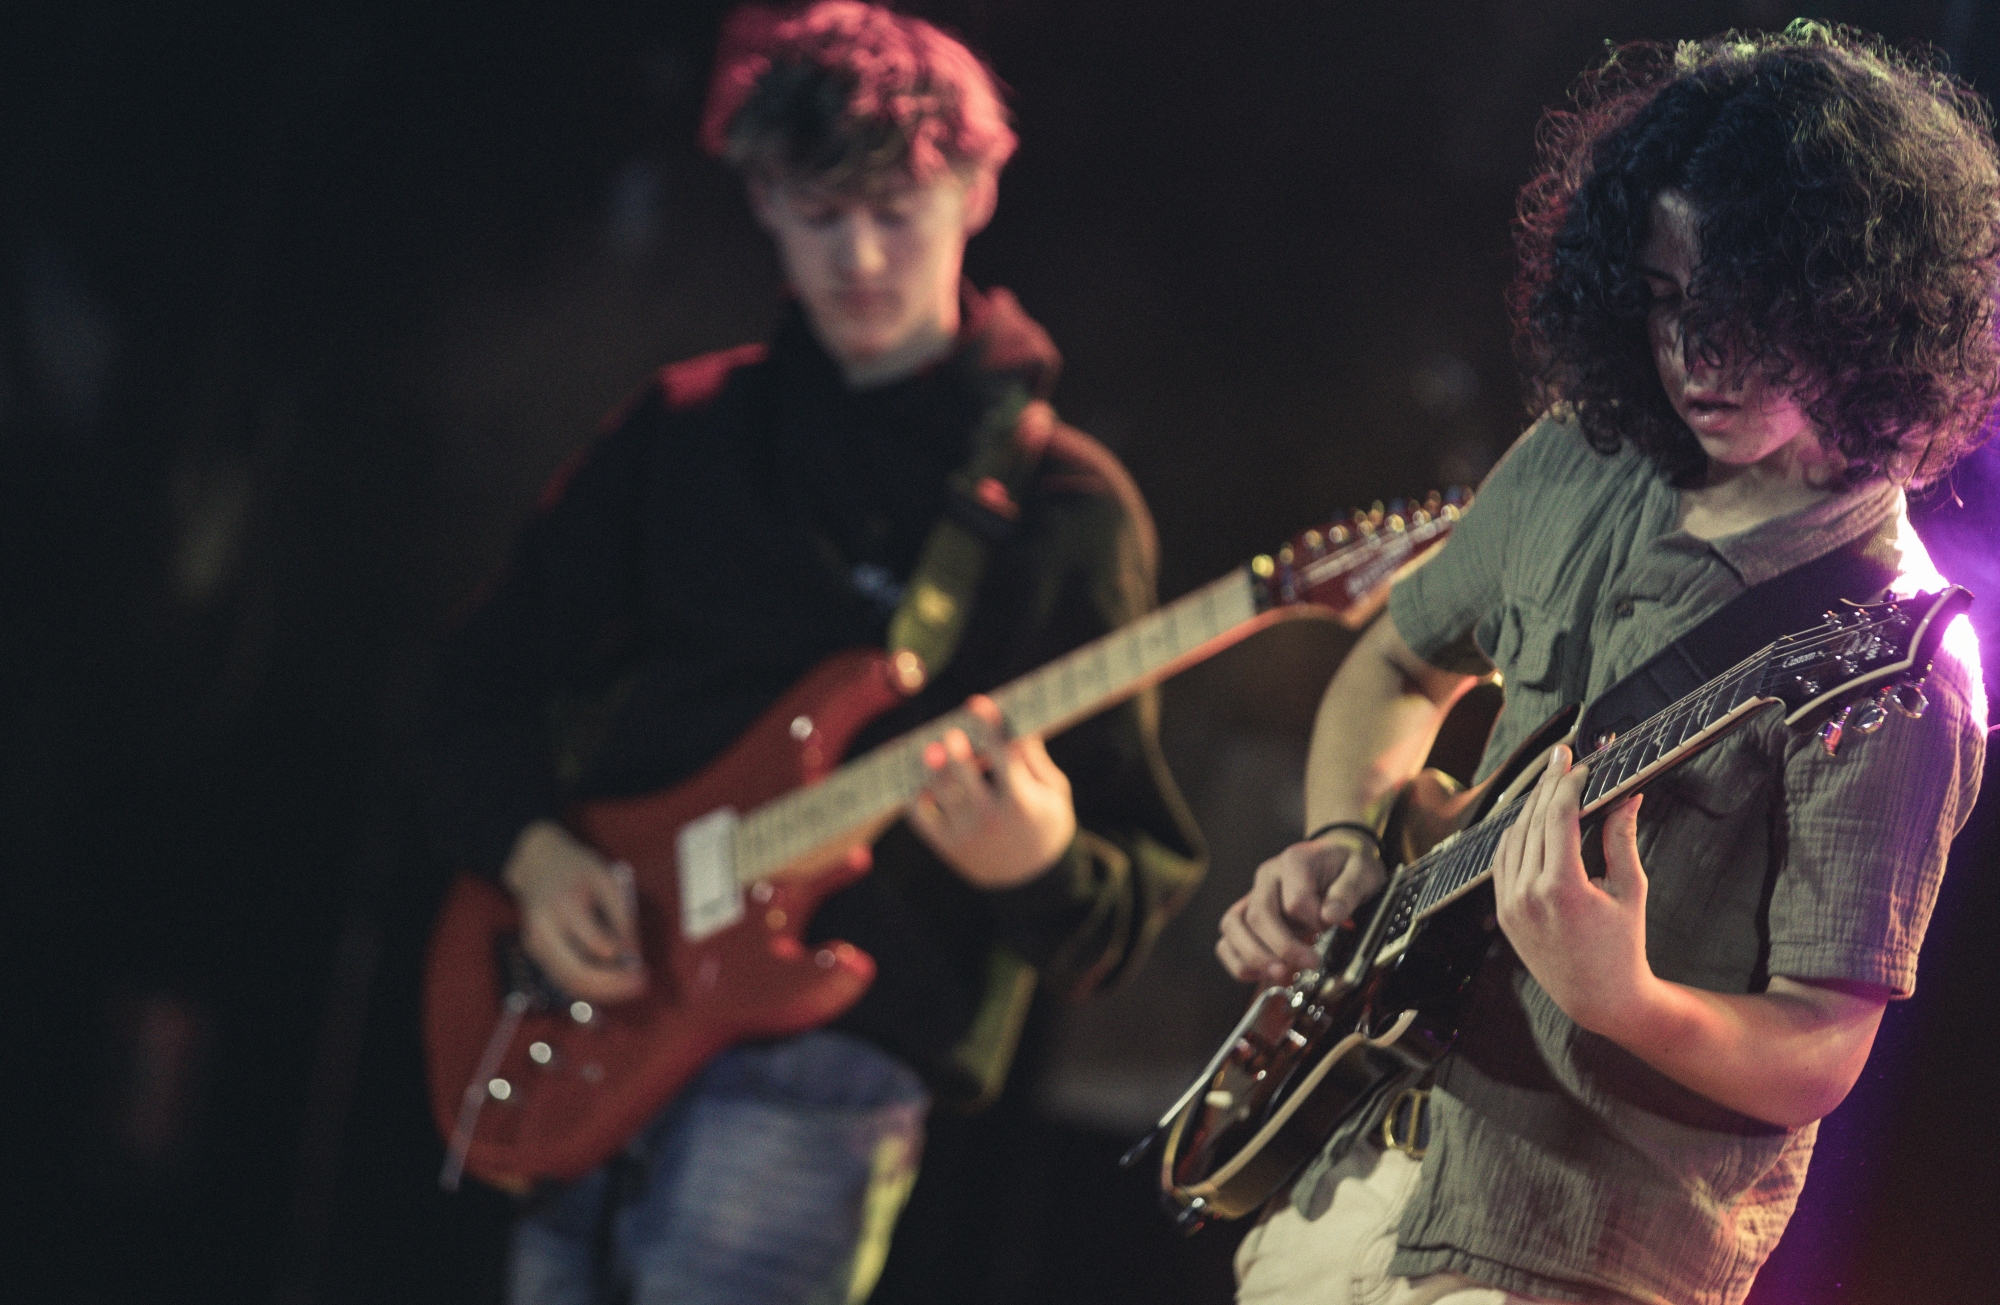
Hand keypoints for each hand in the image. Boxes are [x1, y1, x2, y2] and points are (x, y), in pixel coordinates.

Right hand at [501, 819, 647, 1003]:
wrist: (536, 864)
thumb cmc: (574, 869)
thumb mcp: (605, 878)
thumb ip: (621, 913)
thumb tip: (632, 951)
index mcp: (563, 905)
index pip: (593, 942)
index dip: (621, 956)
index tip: (642, 961)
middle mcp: (544, 929)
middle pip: (577, 971)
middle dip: (613, 985)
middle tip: (640, 983)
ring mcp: (536, 945)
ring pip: (569, 982)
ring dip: (603, 992)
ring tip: (630, 987)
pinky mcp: (536, 953)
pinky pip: (563, 979)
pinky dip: (589, 987)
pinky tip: (611, 984)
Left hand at [909, 695, 1076, 888]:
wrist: (1034, 882)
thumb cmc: (1047, 825)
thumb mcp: (1054, 792)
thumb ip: (1033, 758)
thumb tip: (1013, 721)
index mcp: (1021, 801)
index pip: (1001, 754)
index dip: (988, 725)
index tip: (977, 704)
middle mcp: (990, 818)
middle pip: (961, 772)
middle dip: (953, 747)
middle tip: (950, 733)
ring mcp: (965, 834)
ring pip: (937, 790)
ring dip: (929, 764)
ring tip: (930, 749)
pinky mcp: (947, 846)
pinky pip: (920, 815)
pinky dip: (914, 792)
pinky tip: (919, 777)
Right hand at [1216, 829, 1384, 983]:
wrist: (1335, 858)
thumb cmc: (1346, 865)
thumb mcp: (1362, 871)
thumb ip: (1348, 891)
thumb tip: (1330, 915)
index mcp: (1295, 861)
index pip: (1295, 901)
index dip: (1314, 922)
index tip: (1331, 925)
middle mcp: (1268, 877)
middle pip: (1259, 915)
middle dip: (1283, 947)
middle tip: (1310, 964)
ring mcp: (1254, 895)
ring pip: (1234, 925)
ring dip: (1254, 956)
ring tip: (1280, 974)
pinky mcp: (1248, 913)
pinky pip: (1228, 938)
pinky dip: (1237, 960)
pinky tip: (1259, 973)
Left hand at [1490, 745, 1651, 1034]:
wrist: (1599, 997)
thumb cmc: (1623, 946)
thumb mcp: (1630, 890)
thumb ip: (1622, 839)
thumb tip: (1628, 796)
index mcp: (1562, 889)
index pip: (1558, 818)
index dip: (1568, 785)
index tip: (1580, 765)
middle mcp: (1527, 894)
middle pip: (1532, 821)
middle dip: (1548, 785)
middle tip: (1562, 756)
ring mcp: (1510, 903)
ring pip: (1513, 837)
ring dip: (1530, 806)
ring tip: (1550, 782)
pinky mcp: (1503, 912)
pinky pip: (1503, 860)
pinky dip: (1516, 834)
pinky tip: (1532, 818)